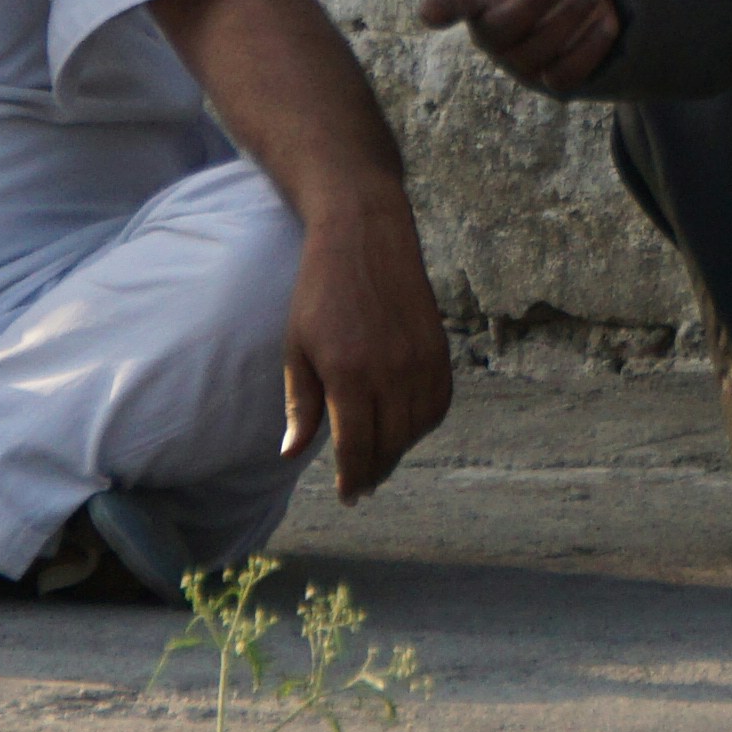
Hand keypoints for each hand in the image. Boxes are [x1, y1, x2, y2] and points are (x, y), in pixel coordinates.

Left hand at [282, 205, 456, 496]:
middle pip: (390, 444)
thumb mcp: (296, 347)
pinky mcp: (439, 348)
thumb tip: (292, 453)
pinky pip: (439, 403)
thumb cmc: (319, 291)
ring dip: (400, 450)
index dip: (352, 478)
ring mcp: (419, 359)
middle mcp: (390, 371)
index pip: (356, 447)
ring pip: (418, 428)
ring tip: (382, 457)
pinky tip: (406, 426)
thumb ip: (300, 404)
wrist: (364, 235)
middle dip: (374, 470)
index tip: (348, 495)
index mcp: (348, 374)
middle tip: (362, 484)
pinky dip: (425, 423)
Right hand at [418, 0, 621, 92]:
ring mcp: (518, 61)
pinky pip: (563, 76)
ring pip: (537, 51)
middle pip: (502, 27)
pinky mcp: (548, 79)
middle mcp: (491, 34)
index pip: (453, 4)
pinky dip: (588, 49)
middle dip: (536, 0)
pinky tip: (606, 22)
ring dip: (570, 17)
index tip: (429, 12)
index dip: (441, 9)